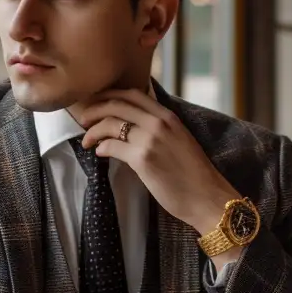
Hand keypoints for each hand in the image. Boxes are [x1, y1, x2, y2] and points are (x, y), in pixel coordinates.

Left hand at [77, 88, 240, 241]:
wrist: (208, 198)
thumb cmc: (195, 176)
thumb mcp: (180, 141)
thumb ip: (160, 130)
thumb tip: (134, 128)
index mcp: (168, 117)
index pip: (132, 94)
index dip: (109, 95)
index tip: (97, 103)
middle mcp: (159, 123)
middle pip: (116, 104)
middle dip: (94, 110)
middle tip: (84, 120)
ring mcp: (150, 140)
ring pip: (111, 124)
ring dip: (93, 131)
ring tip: (87, 141)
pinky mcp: (143, 159)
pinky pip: (112, 146)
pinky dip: (102, 148)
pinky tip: (100, 153)